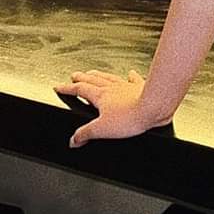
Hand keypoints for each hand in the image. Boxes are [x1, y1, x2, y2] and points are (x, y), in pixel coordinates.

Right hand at [53, 69, 170, 147]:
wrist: (154, 106)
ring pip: (109, 78)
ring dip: (99, 75)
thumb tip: (73, 140)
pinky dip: (130, 76)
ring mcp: (127, 86)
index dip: (68, 88)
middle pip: (93, 80)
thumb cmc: (131, 117)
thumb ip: (85, 134)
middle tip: (74, 75)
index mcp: (101, 96)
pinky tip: (130, 73)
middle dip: (82, 78)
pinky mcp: (141, 88)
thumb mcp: (102, 129)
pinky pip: (133, 79)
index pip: (80, 90)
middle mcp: (112, 88)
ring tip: (93, 72)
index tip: (59, 86)